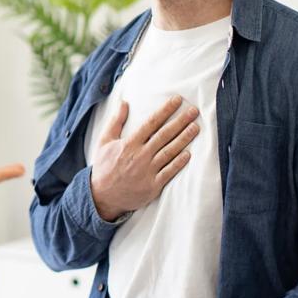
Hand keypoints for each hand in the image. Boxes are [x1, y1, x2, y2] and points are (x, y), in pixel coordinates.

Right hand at [89, 96, 199, 221]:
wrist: (102, 196)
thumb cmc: (104, 167)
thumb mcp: (104, 141)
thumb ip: (116, 121)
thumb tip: (124, 102)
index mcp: (129, 143)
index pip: (151, 123)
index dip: (165, 110)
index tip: (177, 100)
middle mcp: (140, 155)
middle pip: (164, 135)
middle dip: (180, 121)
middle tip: (194, 111)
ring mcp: (147, 171)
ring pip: (169, 152)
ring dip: (184, 139)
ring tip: (195, 128)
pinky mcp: (152, 186)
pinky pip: (169, 172)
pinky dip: (179, 163)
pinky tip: (189, 154)